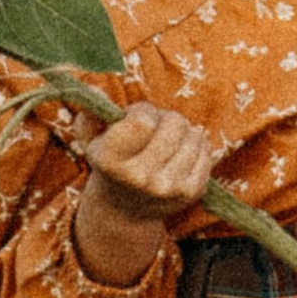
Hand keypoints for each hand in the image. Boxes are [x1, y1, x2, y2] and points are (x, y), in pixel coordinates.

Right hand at [77, 103, 214, 282]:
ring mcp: (168, 187)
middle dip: (165, 119)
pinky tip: (181, 152)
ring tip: (168, 141)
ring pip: (193, 135)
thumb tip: (95, 88)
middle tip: (155, 130)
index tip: (136, 118)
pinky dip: (197, 146)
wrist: (125, 209)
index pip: (143, 121)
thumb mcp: (90, 139)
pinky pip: (206, 151)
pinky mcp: (191, 192)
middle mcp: (139, 178)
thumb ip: (90, 112)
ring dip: (183, 131)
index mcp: (111, 161)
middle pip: (174, 123)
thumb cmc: (110, 162)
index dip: (143, 111)